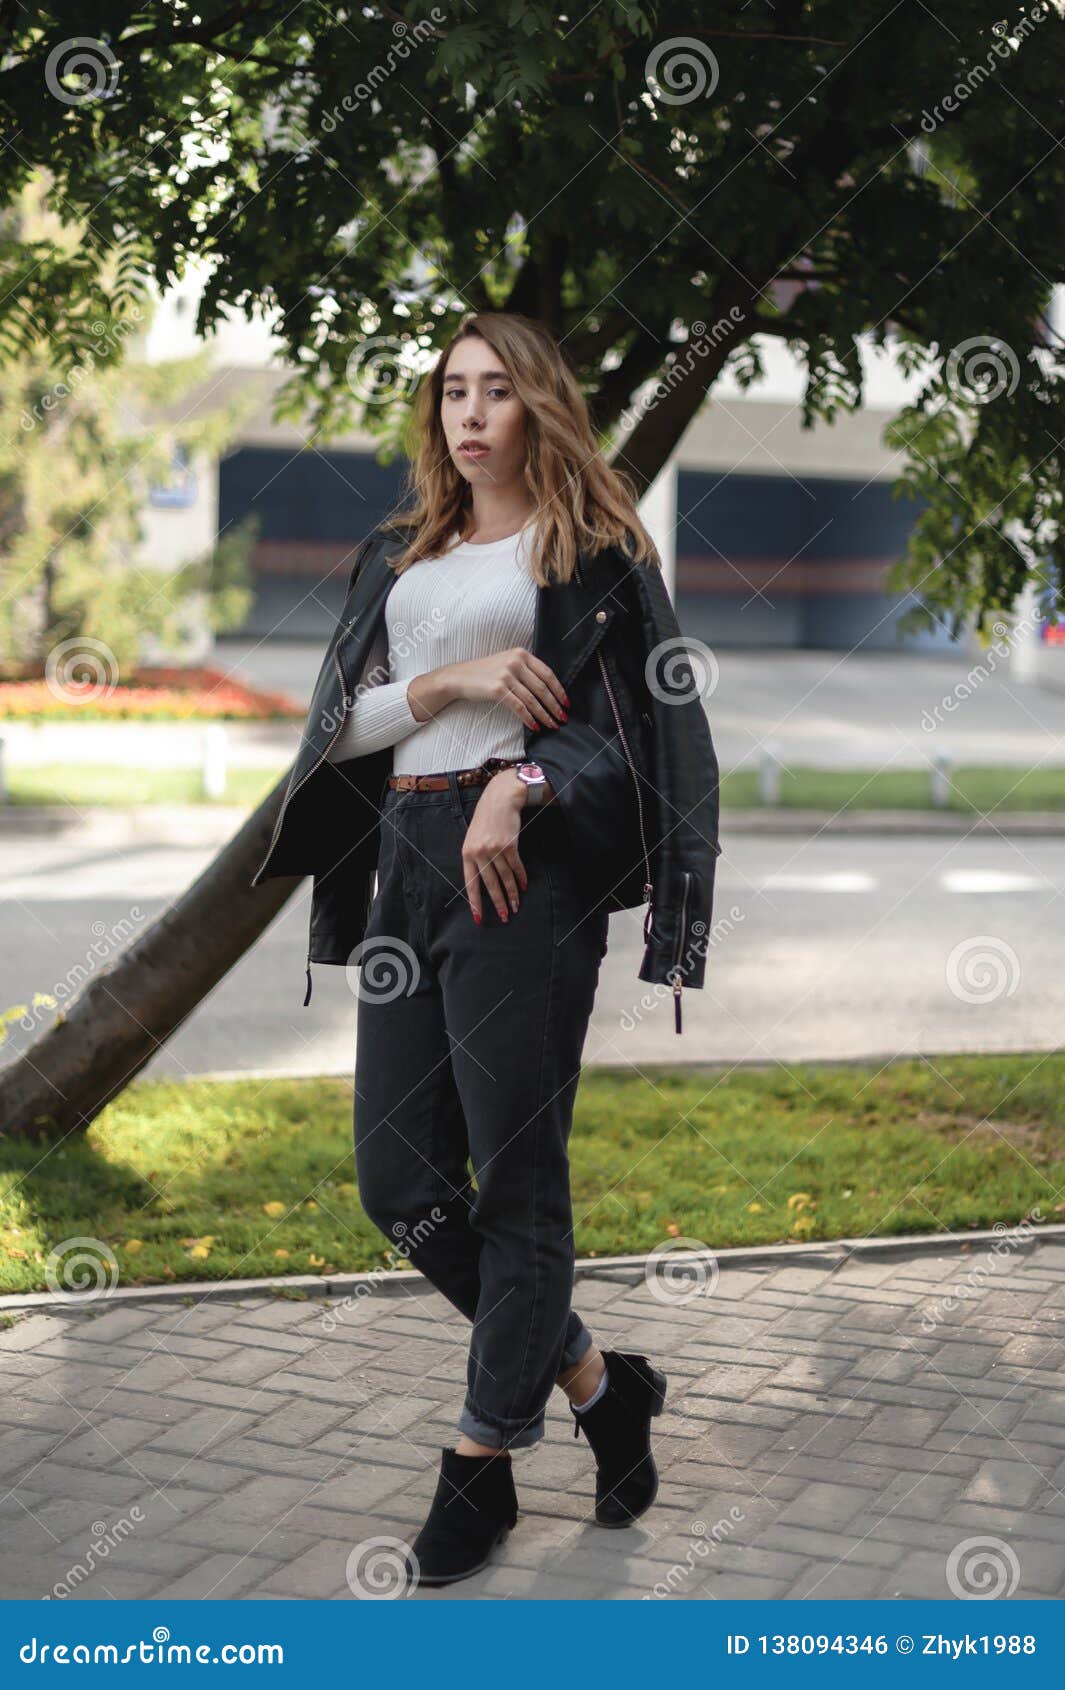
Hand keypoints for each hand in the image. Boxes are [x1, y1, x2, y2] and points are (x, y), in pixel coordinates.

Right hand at [446, 647, 568, 732]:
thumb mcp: (507, 663)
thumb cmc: (485, 673)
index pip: (547, 673)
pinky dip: (529, 718)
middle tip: (562, 718)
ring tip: (552, 725)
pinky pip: (519, 706)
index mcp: (521, 654)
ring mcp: (506, 675)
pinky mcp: (498, 689)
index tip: (566, 703)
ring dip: (544, 715)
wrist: (459, 677)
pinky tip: (535, 726)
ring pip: (532, 699)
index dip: (559, 690)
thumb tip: (548, 691)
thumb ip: (526, 670)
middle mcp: (515, 662)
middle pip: (542, 687)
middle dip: (555, 705)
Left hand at [462, 771, 529, 925]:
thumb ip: (475, 857)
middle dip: (498, 902)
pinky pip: (515, 867)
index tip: (479, 916)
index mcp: (467, 853)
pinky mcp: (510, 845)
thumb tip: (481, 879)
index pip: (470, 883)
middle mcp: (480, 853)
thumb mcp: (473, 837)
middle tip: (503, 916)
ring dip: (512, 893)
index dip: (475, 901)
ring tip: (515, 906)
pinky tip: (523, 887)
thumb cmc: (487, 819)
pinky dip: (521, 878)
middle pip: (490, 884)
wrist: (500, 799)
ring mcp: (495, 849)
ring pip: (505, 878)